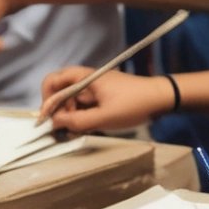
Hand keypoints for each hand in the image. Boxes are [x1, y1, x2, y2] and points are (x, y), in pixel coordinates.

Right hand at [40, 68, 164, 130]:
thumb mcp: (104, 117)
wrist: (162, 98)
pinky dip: (81, 116)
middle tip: (64, 128)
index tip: (47, 119)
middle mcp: (87, 80)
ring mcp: (95, 88)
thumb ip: (77, 121)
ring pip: (72, 100)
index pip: (53, 81)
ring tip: (76, 130)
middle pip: (61, 91)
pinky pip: (84, 105)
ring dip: (70, 115)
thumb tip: (54, 123)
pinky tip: (87, 127)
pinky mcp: (103, 96)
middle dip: (58, 110)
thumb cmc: (134, 104)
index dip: (46, 100)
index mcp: (85, 78)